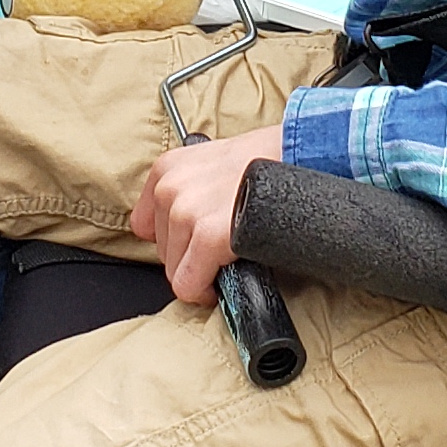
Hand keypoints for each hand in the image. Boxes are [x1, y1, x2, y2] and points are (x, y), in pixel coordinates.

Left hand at [129, 123, 282, 305]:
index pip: (146, 225)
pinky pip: (189, 285)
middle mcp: (170, 188)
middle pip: (163, 251)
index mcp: (168, 169)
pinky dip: (207, 291)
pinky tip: (227, 276)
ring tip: (229, 257)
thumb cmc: (267, 160)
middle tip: (220, 251)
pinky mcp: (207, 237)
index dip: (174, 240)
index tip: (193, 244)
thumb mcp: (214, 163)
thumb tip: (187, 228)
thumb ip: (192, 190)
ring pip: (175, 271)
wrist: (300, 155)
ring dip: (201, 271)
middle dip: (190, 257)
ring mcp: (186, 213)